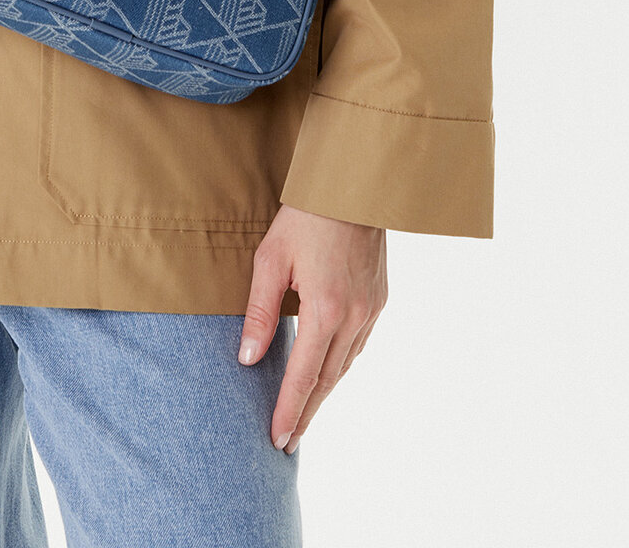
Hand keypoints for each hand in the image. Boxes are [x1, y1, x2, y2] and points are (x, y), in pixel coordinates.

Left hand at [239, 206, 386, 453]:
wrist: (354, 185)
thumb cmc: (305, 217)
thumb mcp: (270, 259)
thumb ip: (260, 312)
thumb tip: (249, 359)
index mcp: (325, 309)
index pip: (303, 375)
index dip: (289, 410)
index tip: (277, 439)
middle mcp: (354, 316)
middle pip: (327, 379)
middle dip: (306, 413)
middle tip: (288, 442)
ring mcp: (371, 309)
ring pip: (345, 365)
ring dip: (323, 392)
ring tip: (303, 415)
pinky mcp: (379, 299)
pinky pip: (358, 344)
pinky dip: (340, 365)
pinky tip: (326, 372)